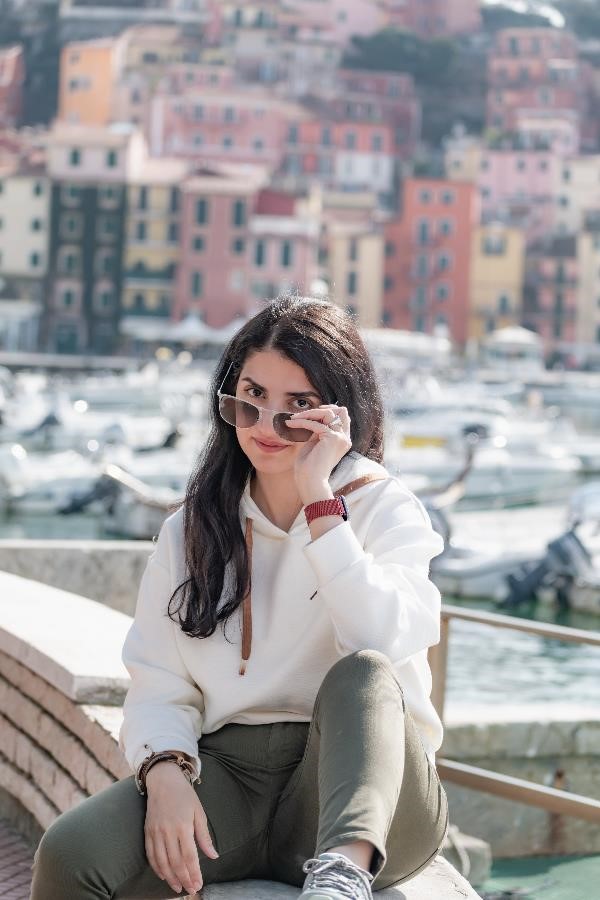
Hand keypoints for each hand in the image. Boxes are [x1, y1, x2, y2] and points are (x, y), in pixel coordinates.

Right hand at [144, 762, 217, 895]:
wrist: (164, 780)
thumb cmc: (185, 795)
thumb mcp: (199, 812)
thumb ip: (204, 836)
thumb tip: (214, 855)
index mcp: (183, 826)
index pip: (189, 857)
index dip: (194, 873)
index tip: (199, 884)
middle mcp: (168, 831)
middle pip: (175, 862)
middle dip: (184, 879)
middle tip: (191, 889)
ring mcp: (156, 832)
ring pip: (162, 862)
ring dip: (170, 878)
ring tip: (178, 888)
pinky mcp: (147, 831)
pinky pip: (150, 855)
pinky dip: (156, 868)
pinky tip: (163, 875)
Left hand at [287, 404, 351, 501]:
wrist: (310, 481)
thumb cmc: (308, 467)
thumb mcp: (314, 444)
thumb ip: (317, 431)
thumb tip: (312, 417)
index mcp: (342, 440)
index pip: (342, 417)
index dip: (327, 411)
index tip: (310, 414)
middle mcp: (344, 438)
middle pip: (341, 411)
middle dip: (322, 409)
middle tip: (303, 414)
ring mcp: (340, 438)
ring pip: (328, 413)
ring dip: (309, 413)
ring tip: (294, 418)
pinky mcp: (332, 438)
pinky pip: (315, 423)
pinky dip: (301, 422)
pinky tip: (290, 424)